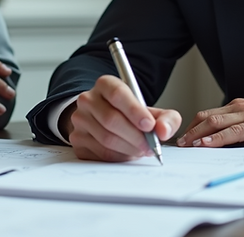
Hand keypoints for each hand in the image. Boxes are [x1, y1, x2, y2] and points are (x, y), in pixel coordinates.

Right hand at [66, 74, 180, 161]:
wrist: (106, 122)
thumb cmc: (131, 116)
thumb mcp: (151, 112)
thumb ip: (166, 118)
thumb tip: (163, 131)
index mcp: (106, 84)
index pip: (117, 94)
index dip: (134, 110)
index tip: (149, 125)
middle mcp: (88, 99)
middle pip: (111, 119)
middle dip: (135, 136)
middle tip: (150, 146)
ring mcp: (79, 120)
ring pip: (106, 139)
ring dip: (129, 149)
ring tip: (141, 150)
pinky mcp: (77, 140)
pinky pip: (99, 153)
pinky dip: (118, 157)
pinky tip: (127, 153)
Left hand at [176, 96, 243, 147]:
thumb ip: (243, 130)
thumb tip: (225, 145)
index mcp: (239, 107)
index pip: (209, 115)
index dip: (193, 127)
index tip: (183, 139)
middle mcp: (240, 107)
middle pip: (206, 117)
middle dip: (189, 131)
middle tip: (178, 144)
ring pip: (215, 122)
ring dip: (198, 134)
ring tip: (186, 146)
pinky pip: (233, 131)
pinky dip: (217, 138)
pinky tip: (207, 144)